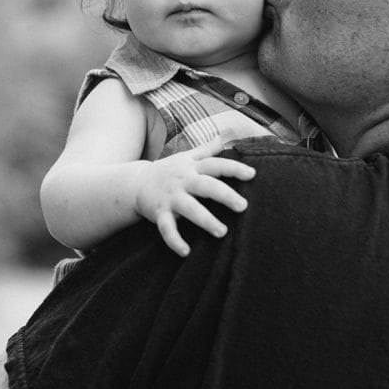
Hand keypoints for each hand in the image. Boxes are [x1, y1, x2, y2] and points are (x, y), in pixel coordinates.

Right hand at [134, 137, 255, 256]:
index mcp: (192, 168)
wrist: (135, 183)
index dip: (234, 168)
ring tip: (222, 232)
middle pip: (206, 186)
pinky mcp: (159, 213)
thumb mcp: (186, 157)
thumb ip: (206, 149)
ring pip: (189, 209)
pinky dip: (175, 241)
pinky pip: (167, 229)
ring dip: (205, 220)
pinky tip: (186, 252)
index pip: (216, 165)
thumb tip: (223, 136)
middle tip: (243, 206)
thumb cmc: (168, 171)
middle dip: (224, 195)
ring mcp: (170, 198)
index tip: (252, 174)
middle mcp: (183, 181)